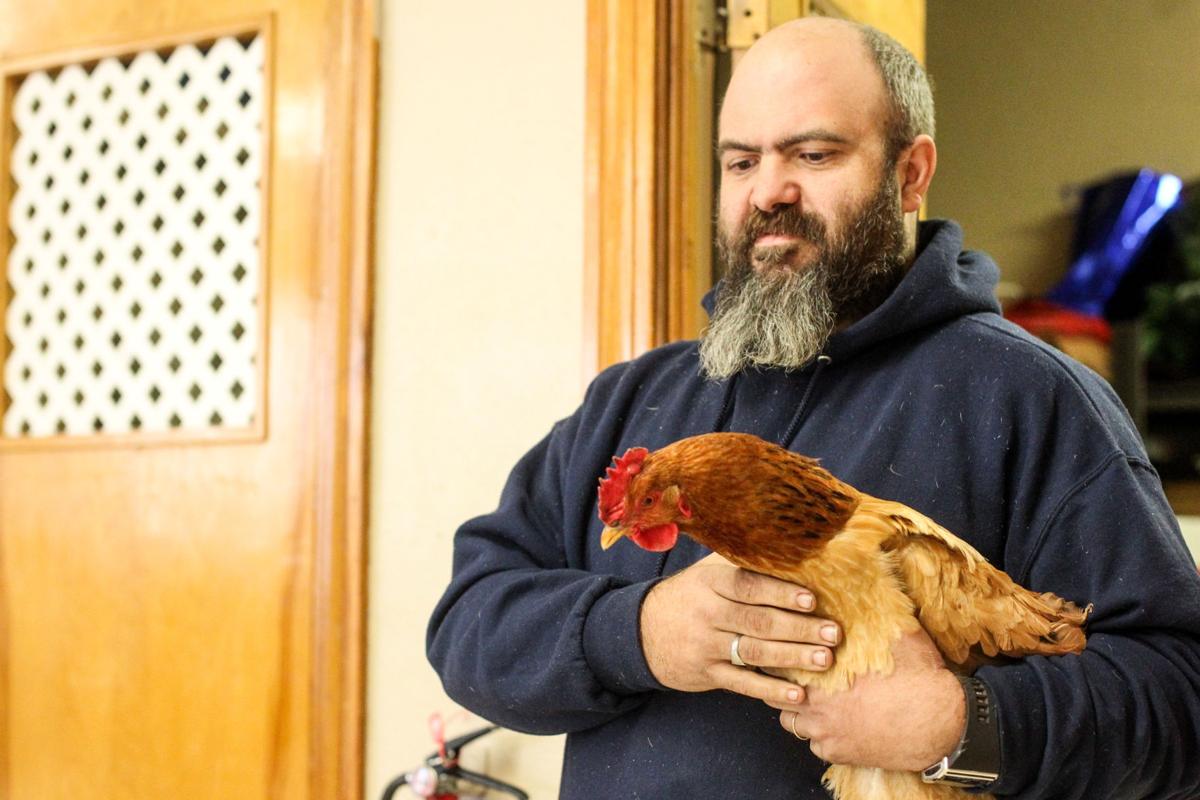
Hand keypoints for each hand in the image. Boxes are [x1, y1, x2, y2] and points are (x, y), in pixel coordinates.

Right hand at [639, 553, 839, 706]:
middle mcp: (707, 613)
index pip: (747, 586)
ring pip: (753, 652)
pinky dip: (770, 690)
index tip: (812, 599)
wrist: (641, 632)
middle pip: (757, 621)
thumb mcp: (705, 572)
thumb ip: (740, 563)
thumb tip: (788, 546)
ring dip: (792, 657)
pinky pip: (741, 684)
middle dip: (798, 628)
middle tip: (832, 633)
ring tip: (824, 659)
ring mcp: (705, 646)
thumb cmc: (689, 596)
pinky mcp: (706, 674)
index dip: (780, 592)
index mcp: (710, 583)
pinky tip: (796, 693)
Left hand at [774, 629, 965, 770]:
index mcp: (822, 673)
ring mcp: (826, 734)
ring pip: (791, 722)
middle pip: (776, 694)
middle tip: (793, 674)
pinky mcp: (839, 754)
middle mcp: (816, 706)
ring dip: (797, 710)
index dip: (780, 653)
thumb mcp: (898, 634)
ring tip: (811, 699)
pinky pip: (814, 745)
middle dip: (782, 684)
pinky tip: (832, 723)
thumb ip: (875, 615)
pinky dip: (819, 735)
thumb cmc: (919, 677)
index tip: (783, 647)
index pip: (780, 662)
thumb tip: (873, 586)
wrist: (942, 724)